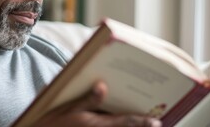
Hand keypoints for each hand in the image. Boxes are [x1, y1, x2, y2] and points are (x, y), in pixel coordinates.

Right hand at [33, 81, 161, 126]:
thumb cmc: (52, 122)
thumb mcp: (68, 107)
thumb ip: (87, 99)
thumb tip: (103, 86)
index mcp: (96, 125)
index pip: (126, 123)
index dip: (142, 122)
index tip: (157, 122)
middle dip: (140, 126)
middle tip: (155, 123)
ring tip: (144, 123)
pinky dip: (119, 126)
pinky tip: (121, 122)